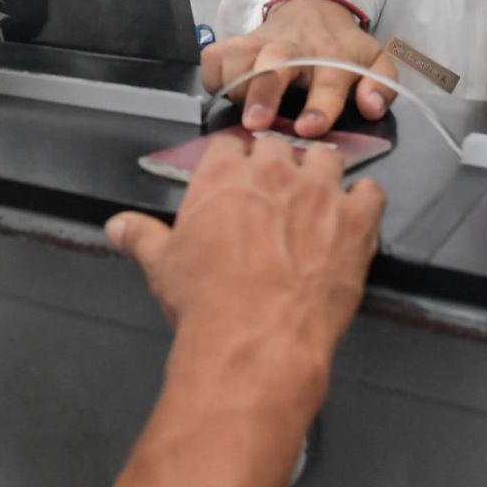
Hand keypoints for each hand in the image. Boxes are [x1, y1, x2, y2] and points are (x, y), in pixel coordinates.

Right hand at [108, 133, 384, 402]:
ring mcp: (320, 193)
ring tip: (314, 197)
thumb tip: (116, 225)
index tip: (235, 176)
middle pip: (278, 146)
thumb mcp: (162, 266)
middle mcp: (274, 172)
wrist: (257, 342)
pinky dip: (363, 200)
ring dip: (320, 172)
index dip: (232, 161)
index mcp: (224, 176)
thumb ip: (141, 236)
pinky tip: (354, 214)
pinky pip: (370, 192)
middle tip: (273, 193)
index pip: (229, 144)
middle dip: (276, 164)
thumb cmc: (205, 303)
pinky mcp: (356, 222)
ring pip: (326, 157)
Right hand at [201, 0, 397, 136]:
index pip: (329, 80)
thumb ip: (381, 86)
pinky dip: (213, 75)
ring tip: (240, 110)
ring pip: (237, 56)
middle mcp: (294, 47)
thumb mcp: (375, 61)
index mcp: (332, 56)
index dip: (320, 105)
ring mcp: (261, 43)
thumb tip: (371, 108)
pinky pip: (214, 57)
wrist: (313, 7)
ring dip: (234, 84)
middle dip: (263, 92)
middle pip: (273, 64)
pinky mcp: (236, 41)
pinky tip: (225, 92)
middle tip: (256, 123)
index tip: (310, 128)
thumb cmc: (341, 47)